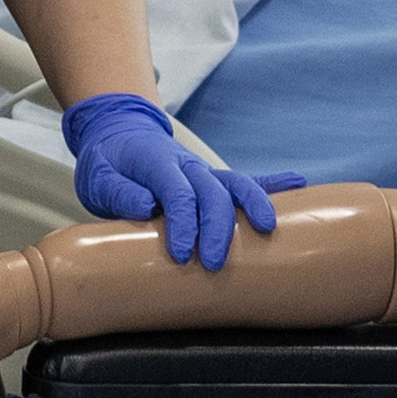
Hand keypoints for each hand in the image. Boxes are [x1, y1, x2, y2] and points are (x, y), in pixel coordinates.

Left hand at [63, 92, 281, 265]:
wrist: (118, 134)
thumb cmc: (107, 163)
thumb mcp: (96, 177)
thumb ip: (119, 191)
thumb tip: (146, 207)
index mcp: (157, 163)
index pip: (177, 192)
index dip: (182, 223)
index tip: (180, 254)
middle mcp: (187, 164)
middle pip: (211, 192)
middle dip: (217, 228)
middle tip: (213, 263)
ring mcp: (203, 171)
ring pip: (235, 184)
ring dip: (254, 204)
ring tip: (268, 228)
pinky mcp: (213, 179)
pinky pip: (246, 180)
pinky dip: (273, 182)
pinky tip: (300, 184)